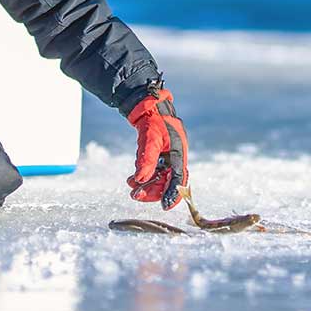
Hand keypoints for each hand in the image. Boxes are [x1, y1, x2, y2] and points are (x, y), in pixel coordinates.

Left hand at [126, 87, 188, 208]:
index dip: (173, 194)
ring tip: (131, 185)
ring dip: (146, 184)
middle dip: (152, 190)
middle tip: (135, 195)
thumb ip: (146, 160)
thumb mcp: (149, 139)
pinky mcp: (160, 154)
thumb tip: (141, 180)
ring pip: (159, 178)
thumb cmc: (153, 119)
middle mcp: (175, 156)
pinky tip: (133, 178)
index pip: (178, 179)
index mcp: (178, 153)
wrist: (148, 105)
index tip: (164, 206)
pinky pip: (153, 171)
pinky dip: (144, 176)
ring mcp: (168, 156)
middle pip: (168, 181)